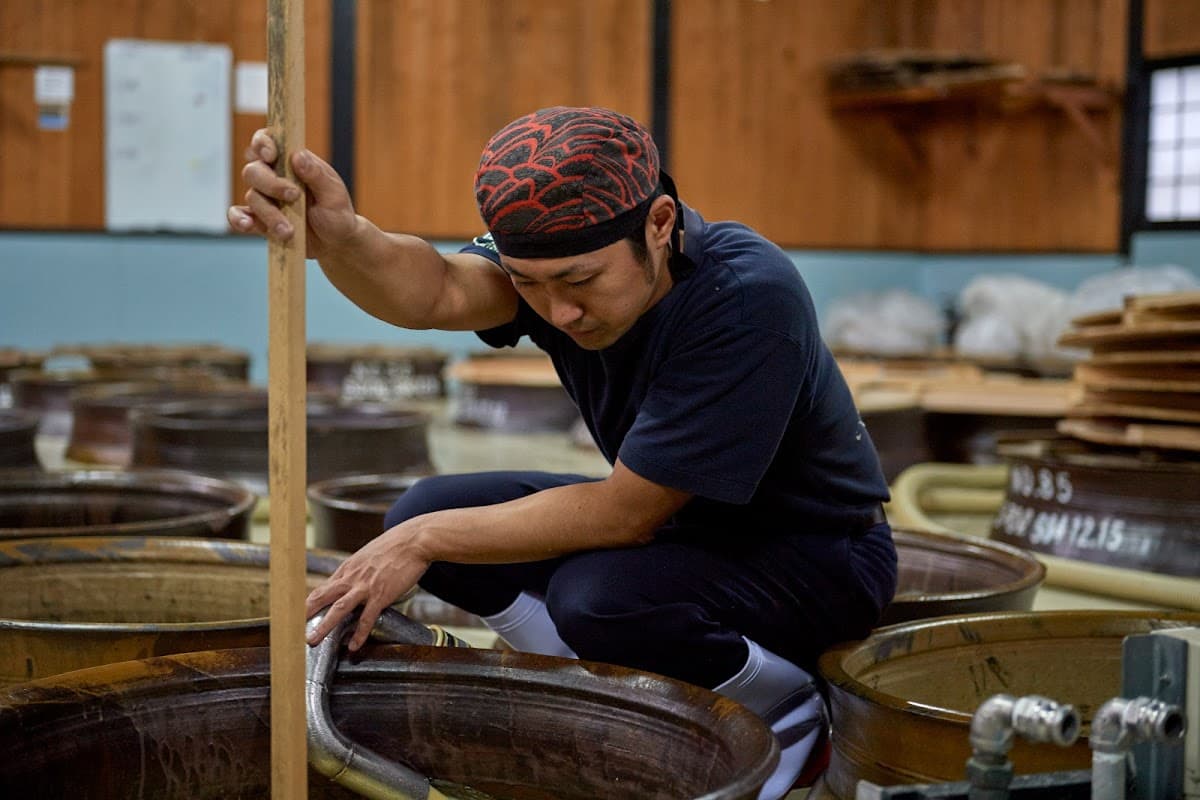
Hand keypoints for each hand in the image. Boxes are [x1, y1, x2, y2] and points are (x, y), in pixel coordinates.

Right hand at [227, 129, 358, 260]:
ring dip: (269, 214)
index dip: (263, 143)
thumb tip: (298, 156)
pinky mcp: (260, 220)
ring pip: (252, 196)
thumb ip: (317, 175)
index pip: (267, 141)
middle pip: (254, 170)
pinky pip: (239, 215)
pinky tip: (248, 225)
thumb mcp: (334, 194)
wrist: (336, 244)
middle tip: (294, 197)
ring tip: (289, 230)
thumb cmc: (337, 214)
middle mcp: (274, 177)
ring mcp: (266, 198)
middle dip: (271, 184)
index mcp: (292, 163)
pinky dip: (239, 219)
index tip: (271, 155)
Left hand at [304, 524, 431, 650]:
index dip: (308, 604)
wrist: (414, 541)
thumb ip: (358, 569)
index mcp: (348, 568)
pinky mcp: (381, 595)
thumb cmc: (395, 546)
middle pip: (322, 597)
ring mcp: (365, 587)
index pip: (322, 589)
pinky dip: (359, 634)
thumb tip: (352, 579)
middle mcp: (352, 578)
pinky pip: (366, 618)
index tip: (298, 616)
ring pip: (338, 609)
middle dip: (305, 614)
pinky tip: (353, 646)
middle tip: (292, 629)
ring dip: (324, 626)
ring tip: (312, 640)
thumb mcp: (369, 555)